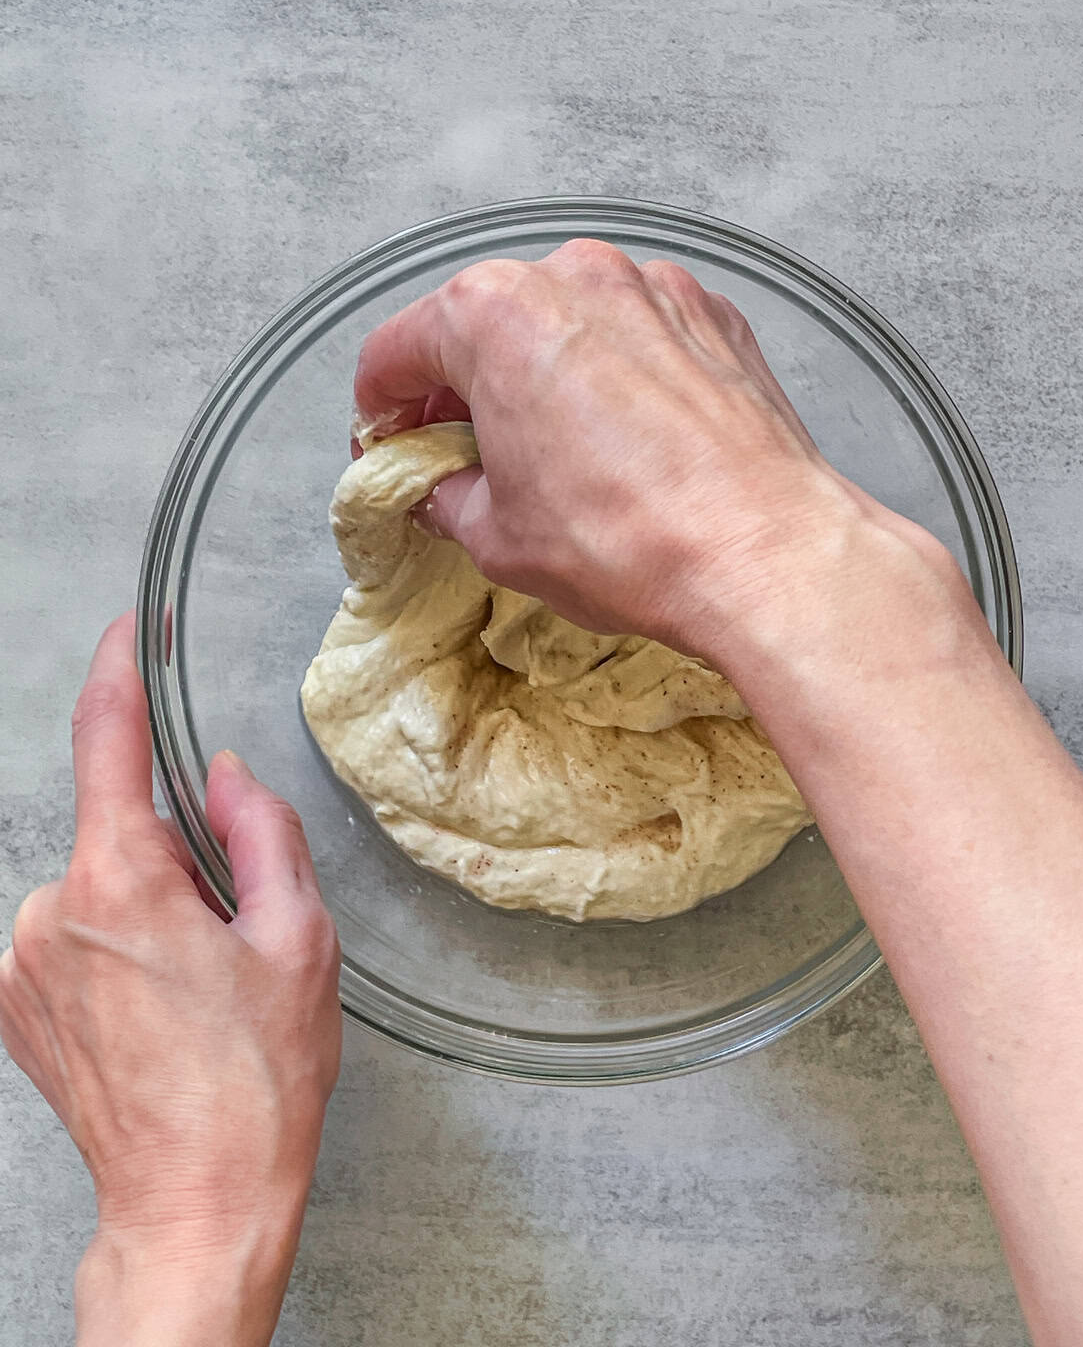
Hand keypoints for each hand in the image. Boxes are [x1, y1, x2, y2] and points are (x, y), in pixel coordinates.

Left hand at [0, 614, 341, 1346]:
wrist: (195, 1205)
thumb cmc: (252, 1088)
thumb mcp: (298, 940)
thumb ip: (261, 834)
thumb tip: (229, 778)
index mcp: (121, 884)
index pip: (105, 741)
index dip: (119, 671)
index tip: (130, 633)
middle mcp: (49, 914)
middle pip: (120, 829)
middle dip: (179, 856)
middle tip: (232, 936)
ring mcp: (20, 965)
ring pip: (98, 885)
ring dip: (149, 909)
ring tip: (196, 994)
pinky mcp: (14, 1005)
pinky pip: (72, 933)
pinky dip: (117, 947)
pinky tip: (159, 1012)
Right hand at [353, 239, 978, 682]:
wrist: (765, 551)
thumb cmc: (633, 540)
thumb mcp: (499, 538)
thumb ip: (447, 497)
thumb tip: (442, 491)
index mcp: (494, 315)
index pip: (398, 349)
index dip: (380, 406)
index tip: (387, 439)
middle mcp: (572, 278)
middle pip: (483, 323)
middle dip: (462, 387)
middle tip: (464, 454)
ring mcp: (652, 288)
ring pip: (566, 323)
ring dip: (544, 374)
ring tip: (556, 453)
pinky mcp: (712, 316)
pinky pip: (638, 335)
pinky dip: (617, 374)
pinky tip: (627, 440)